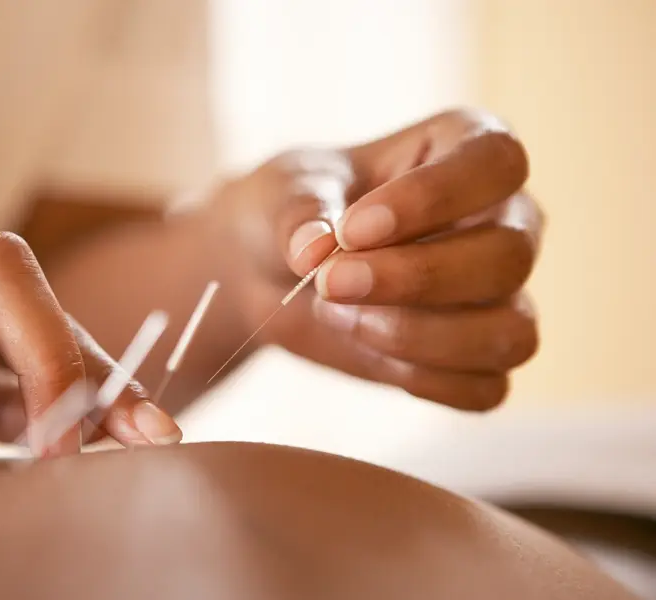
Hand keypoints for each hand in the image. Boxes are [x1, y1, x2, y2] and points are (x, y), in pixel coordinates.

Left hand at [212, 109, 542, 409]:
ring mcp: (500, 294)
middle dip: (415, 278)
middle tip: (330, 283)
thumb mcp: (283, 192)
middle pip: (509, 256)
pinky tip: (366, 351)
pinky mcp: (479, 358)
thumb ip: (299, 213)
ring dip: (420, 337)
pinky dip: (423, 380)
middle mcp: (504, 219)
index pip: (495, 162)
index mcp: (469, 148)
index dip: (431, 198)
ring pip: (510, 332)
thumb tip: (313, 251)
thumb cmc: (293, 209)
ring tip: (341, 316)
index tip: (353, 229)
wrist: (271, 268)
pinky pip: (486, 389)